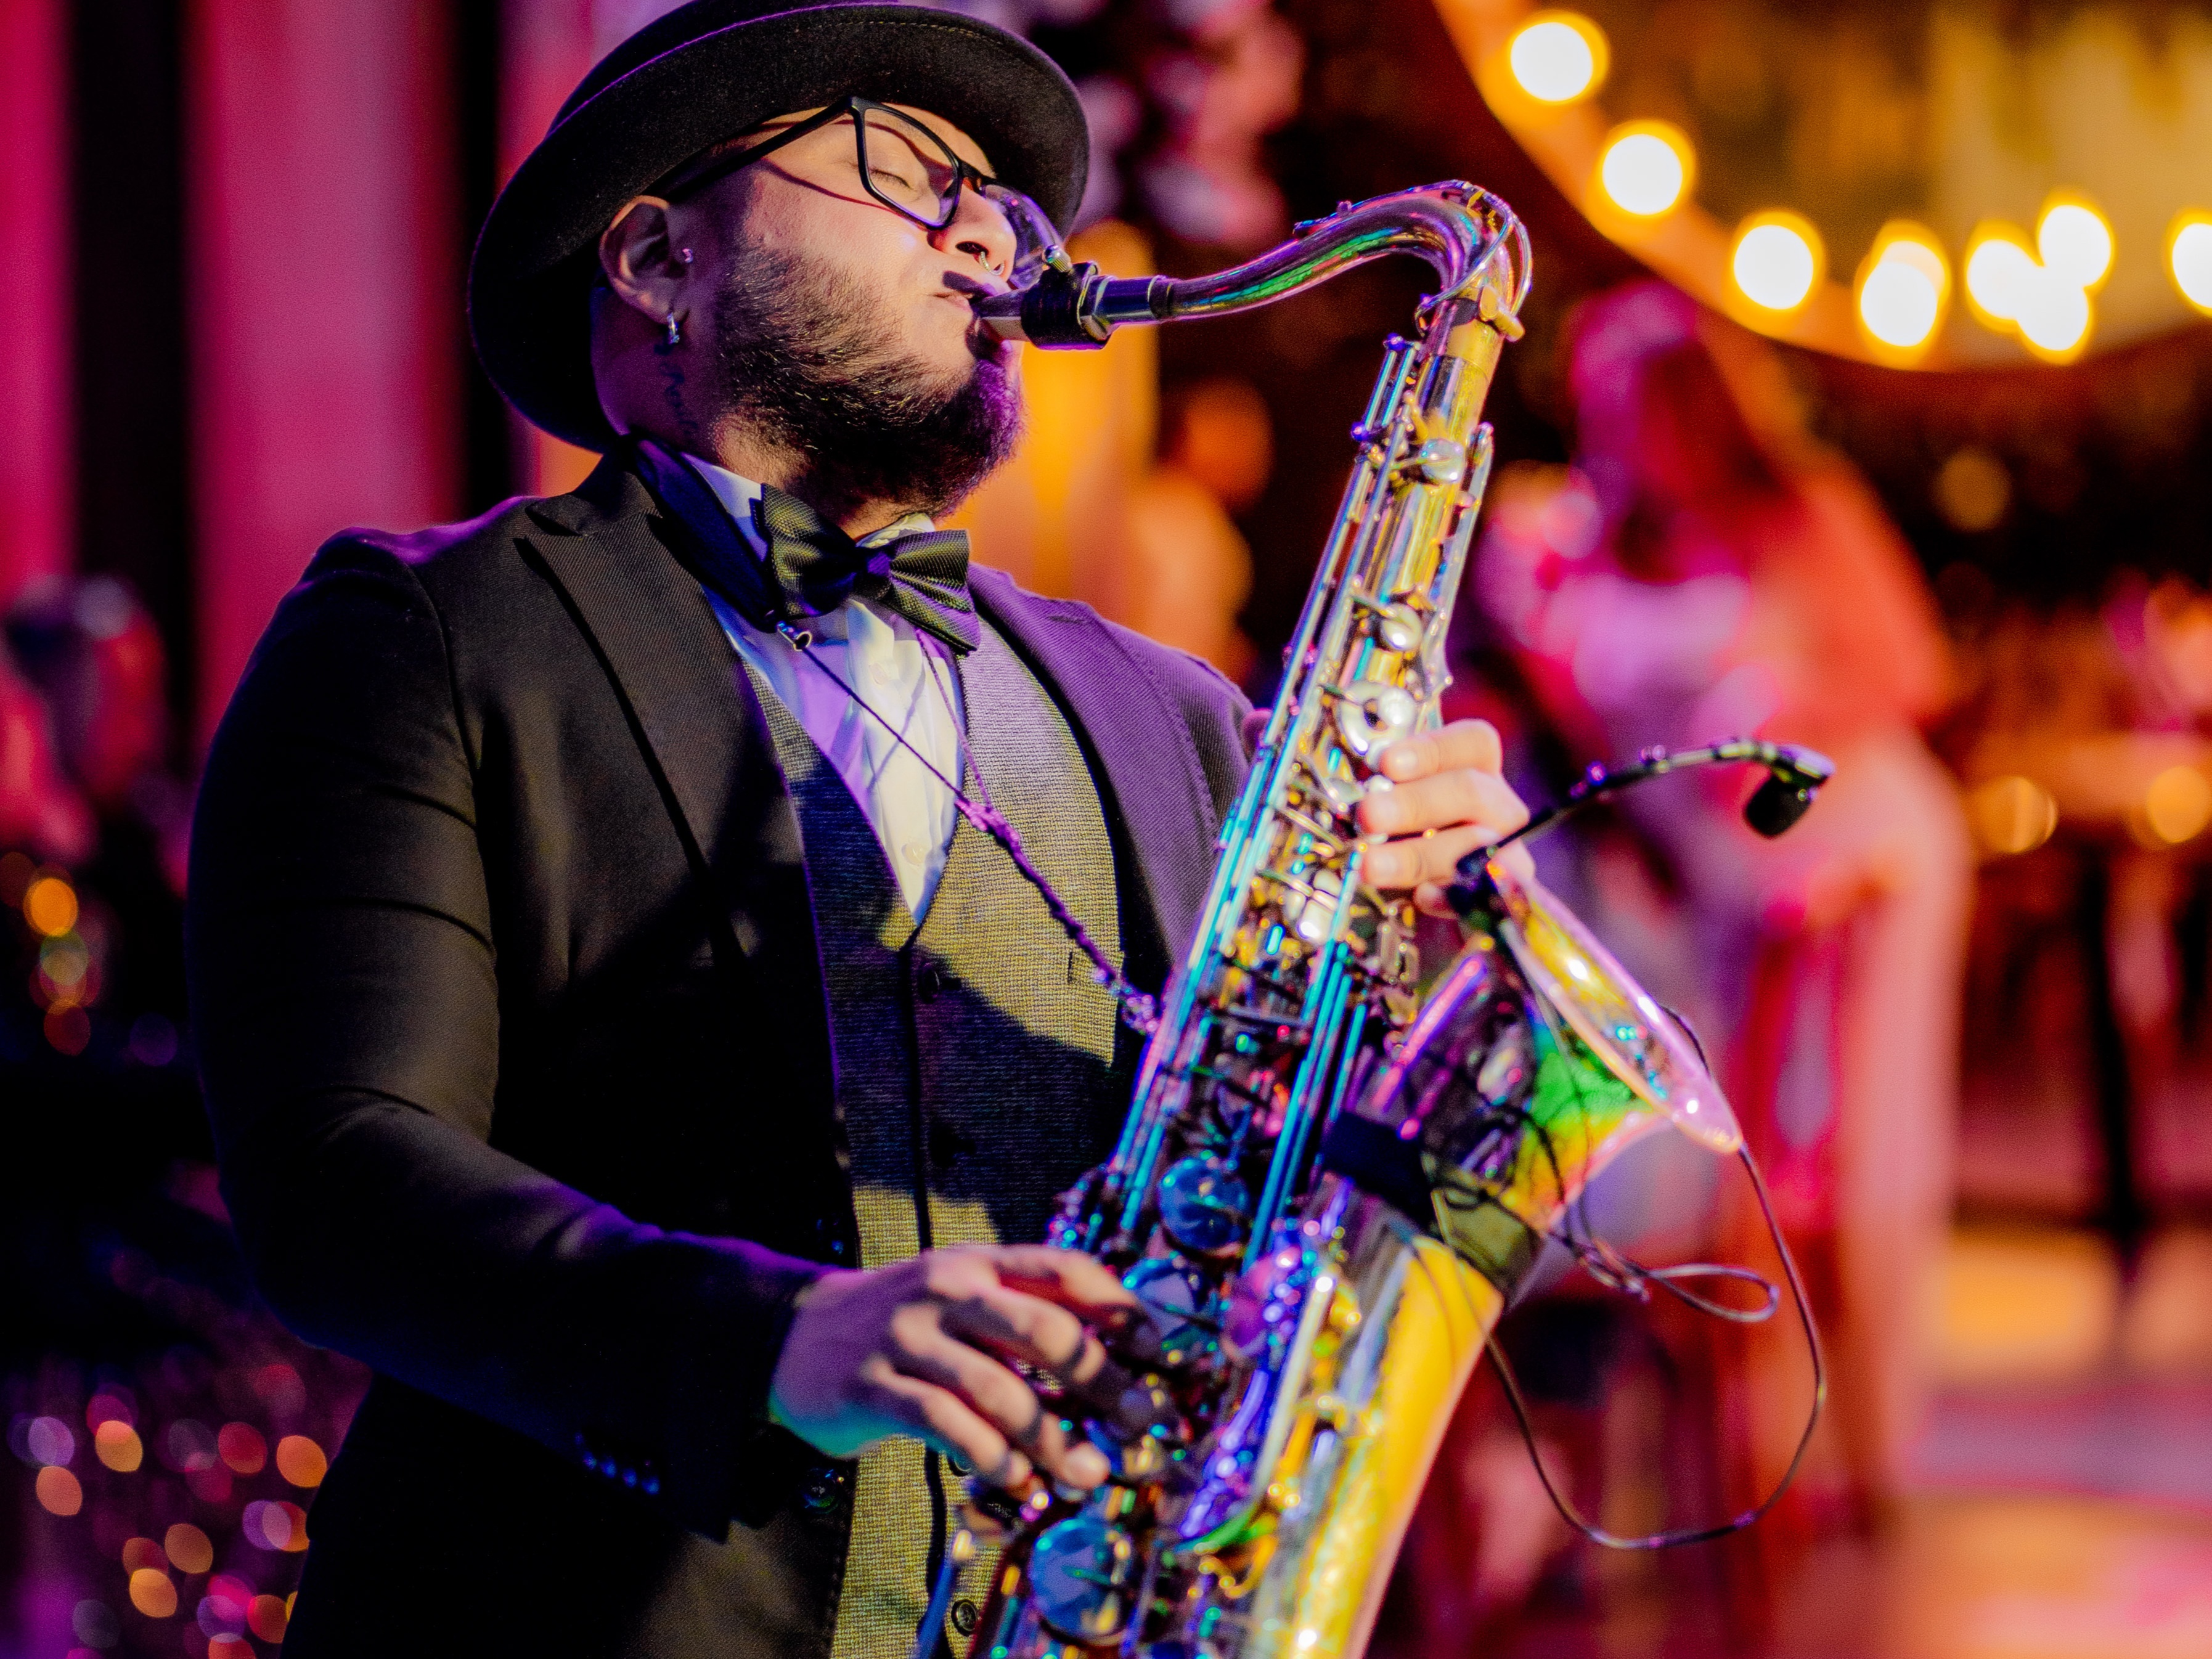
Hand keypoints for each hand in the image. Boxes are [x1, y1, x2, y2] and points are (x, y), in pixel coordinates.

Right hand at [767, 1245, 1141, 1492]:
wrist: (794, 1333)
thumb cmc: (903, 1324)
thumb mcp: (960, 1298)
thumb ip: (1022, 1317)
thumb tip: (1112, 1366)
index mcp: (979, 1263)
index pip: (1065, 1269)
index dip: (1119, 1307)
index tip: (1157, 1350)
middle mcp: (948, 1290)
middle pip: (1043, 1329)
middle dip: (1101, 1378)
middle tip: (1140, 1419)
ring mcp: (909, 1337)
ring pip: (999, 1390)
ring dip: (1052, 1439)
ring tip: (1086, 1474)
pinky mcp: (875, 1386)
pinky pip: (948, 1426)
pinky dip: (993, 1459)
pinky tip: (1019, 1482)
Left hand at [1356, 718, 1531, 916]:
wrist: (1427, 891)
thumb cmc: (1403, 826)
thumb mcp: (1395, 796)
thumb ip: (1383, 786)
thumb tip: (1353, 790)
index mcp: (1476, 767)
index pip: (1473, 742)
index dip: (1432, 750)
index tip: (1386, 762)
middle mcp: (1497, 803)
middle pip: (1471, 792)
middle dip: (1415, 804)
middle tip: (1368, 814)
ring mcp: (1504, 848)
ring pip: (1475, 847)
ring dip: (1418, 855)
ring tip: (1370, 865)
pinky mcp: (1499, 894)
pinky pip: (1483, 895)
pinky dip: (1449, 896)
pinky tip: (1420, 897)